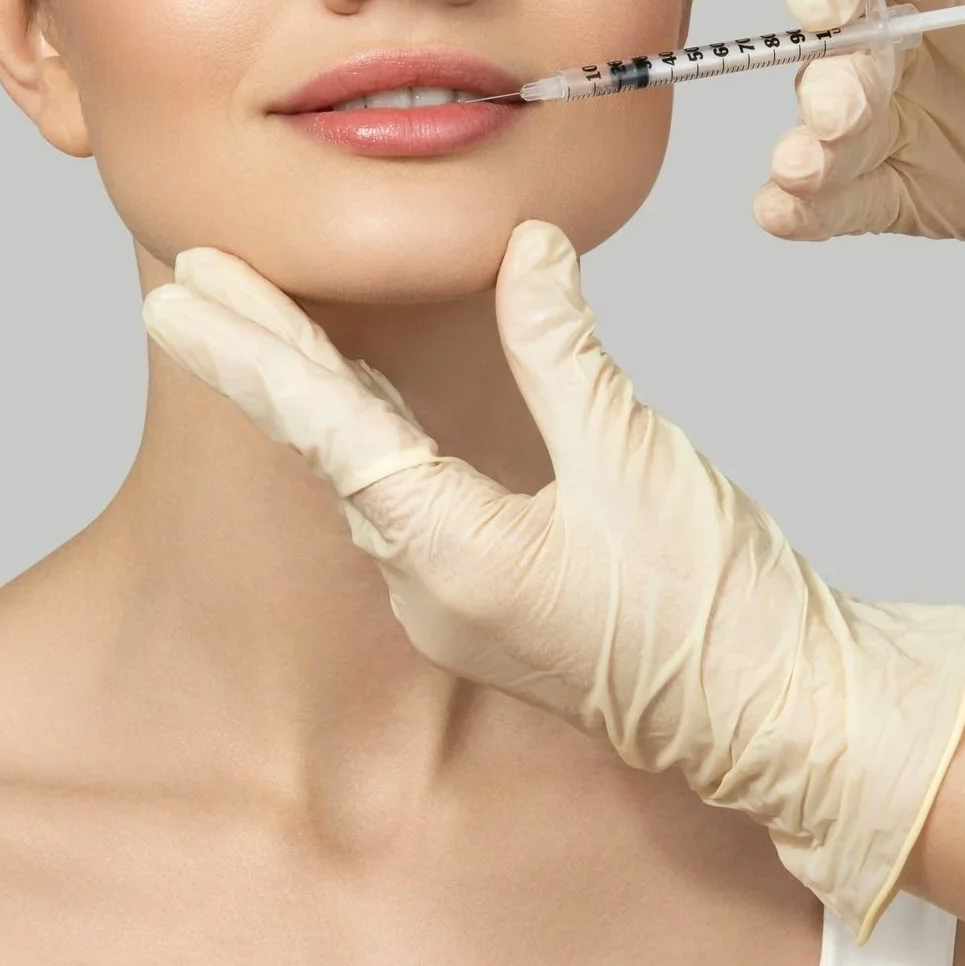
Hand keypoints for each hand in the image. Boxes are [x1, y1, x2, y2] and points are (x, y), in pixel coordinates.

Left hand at [140, 219, 964, 941]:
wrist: (783, 716)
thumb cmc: (719, 608)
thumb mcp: (636, 455)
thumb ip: (562, 348)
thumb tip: (525, 249)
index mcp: (455, 555)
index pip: (326, 427)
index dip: (250, 350)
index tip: (181, 295)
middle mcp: (431, 588)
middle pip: (327, 444)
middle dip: (258, 354)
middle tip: (184, 278)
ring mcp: (455, 603)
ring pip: (362, 472)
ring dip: (308, 390)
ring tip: (251, 312)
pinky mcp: (489, 600)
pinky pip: (406, 498)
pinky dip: (369, 430)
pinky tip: (354, 388)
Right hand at [758, 0, 964, 260]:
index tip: (820, 0)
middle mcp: (891, 29)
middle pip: (841, 47)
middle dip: (833, 80)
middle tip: (836, 111)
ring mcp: (886, 110)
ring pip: (828, 127)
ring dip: (809, 149)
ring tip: (800, 169)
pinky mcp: (893, 183)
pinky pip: (841, 196)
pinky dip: (806, 207)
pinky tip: (781, 211)